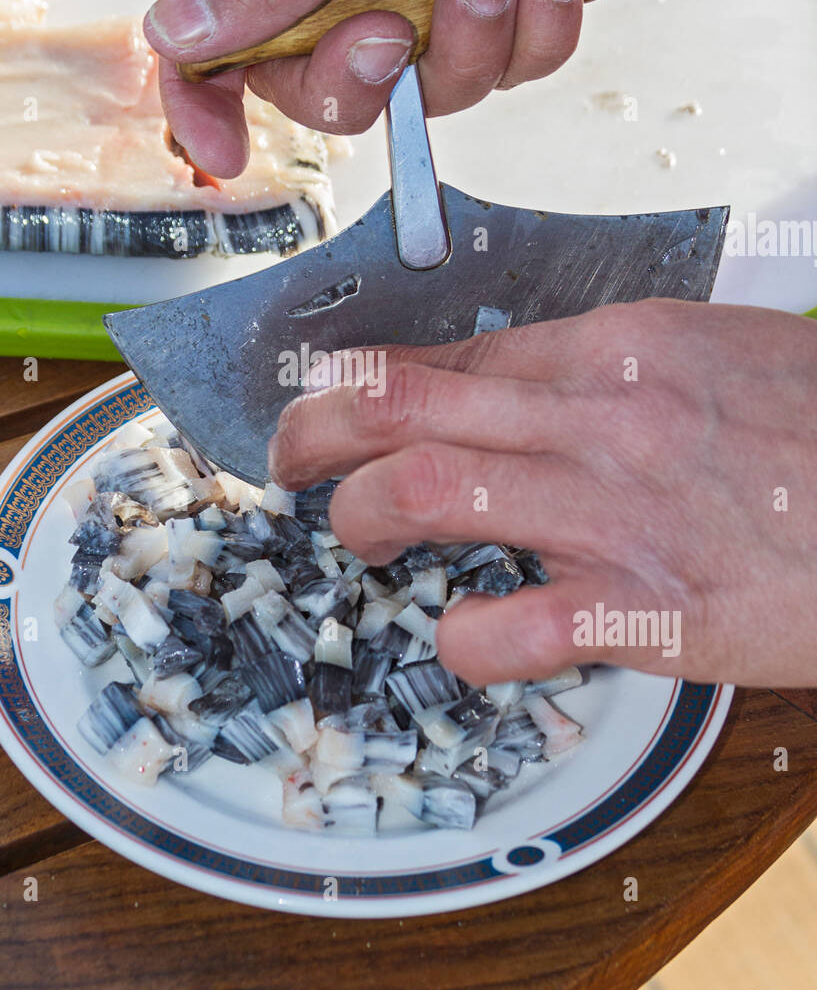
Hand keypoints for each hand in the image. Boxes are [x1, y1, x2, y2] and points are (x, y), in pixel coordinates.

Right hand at [144, 0, 712, 177]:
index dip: (208, 95)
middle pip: (319, 76)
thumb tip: (172, 31)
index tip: (225, 156)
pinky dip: (535, 27)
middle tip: (396, 33)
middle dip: (365, 74)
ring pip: (424, 83)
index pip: (212, 22)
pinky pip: (504, 64)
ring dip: (471, 41)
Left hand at [267, 300, 816, 687]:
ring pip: (426, 492)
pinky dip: (463, 639)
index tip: (324, 411)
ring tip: (361, 540)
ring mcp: (621, 513)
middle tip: (286, 467)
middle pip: (398, 406)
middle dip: (311, 435)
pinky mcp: (655, 613)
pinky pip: (512, 627)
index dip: (355, 385)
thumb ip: (597, 373)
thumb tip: (498, 391)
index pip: (441, 356)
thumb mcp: (705, 358)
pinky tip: (464, 639)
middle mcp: (601, 418)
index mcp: (612, 350)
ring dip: (361, 519)